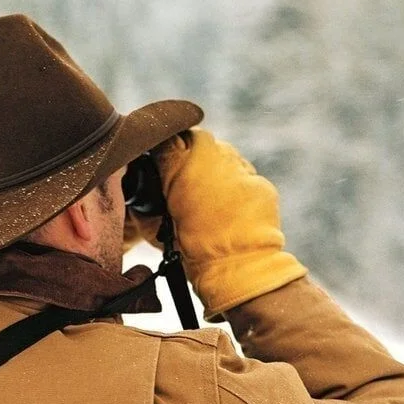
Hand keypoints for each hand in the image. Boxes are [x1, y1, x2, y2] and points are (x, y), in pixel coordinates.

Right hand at [147, 128, 306, 317]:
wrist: (235, 265)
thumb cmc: (190, 247)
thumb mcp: (155, 221)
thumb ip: (150, 194)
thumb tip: (145, 182)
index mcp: (180, 161)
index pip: (169, 138)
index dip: (166, 150)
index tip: (165, 162)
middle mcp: (212, 154)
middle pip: (198, 142)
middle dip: (193, 158)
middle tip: (188, 182)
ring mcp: (239, 166)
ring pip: (224, 156)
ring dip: (216, 170)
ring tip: (210, 199)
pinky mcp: (258, 182)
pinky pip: (243, 177)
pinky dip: (236, 188)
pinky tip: (229, 209)